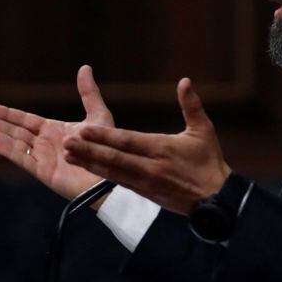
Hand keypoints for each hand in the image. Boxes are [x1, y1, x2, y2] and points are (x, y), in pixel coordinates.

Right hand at [0, 65, 112, 199]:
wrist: (111, 174)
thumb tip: (84, 67)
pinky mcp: (44, 172)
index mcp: (54, 131)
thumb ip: (88, 93)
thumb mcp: (98, 115)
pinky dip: (8, 151)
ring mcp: (43, 158)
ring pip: (13, 144)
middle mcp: (45, 144)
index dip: (6, 114)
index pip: (24, 120)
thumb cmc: (107, 147)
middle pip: (13, 131)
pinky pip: (23, 159)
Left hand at [62, 77, 231, 214]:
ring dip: (89, 163)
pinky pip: (118, 182)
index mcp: (162, 149)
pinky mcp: (143, 193)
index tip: (84, 129)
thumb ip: (192, 105)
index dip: (105, 136)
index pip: (128, 141)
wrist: (215, 201)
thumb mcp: (204, 131)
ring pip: (112, 171)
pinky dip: (100, 174)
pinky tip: (86, 168)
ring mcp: (144, 182)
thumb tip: (185, 81)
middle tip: (66, 142)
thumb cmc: (209, 162)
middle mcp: (150, 167)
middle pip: (114, 158)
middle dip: (89, 150)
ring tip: (67, 155)